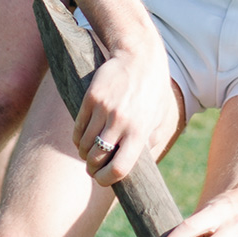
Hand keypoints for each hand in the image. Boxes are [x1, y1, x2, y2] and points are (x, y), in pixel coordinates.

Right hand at [72, 42, 177, 187]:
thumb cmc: (153, 90)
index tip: (102, 180)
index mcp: (140, 131)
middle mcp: (121, 122)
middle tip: (92, 168)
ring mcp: (104, 110)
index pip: (119, 168)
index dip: (107, 180)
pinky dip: (78, 137)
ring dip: (84, 153)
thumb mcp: (159, 117)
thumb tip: (137, 164)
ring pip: (84, 145)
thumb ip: (151, 141)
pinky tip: (82, 138)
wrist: (139, 57)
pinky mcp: (91, 98)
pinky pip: (78, 128)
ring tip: (88, 152)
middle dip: (92, 168)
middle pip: (96, 159)